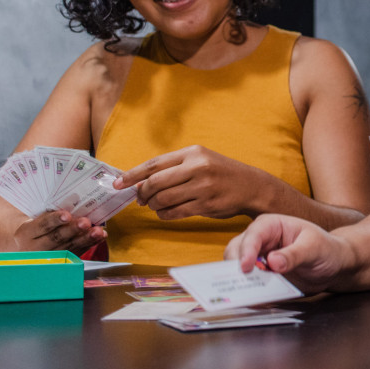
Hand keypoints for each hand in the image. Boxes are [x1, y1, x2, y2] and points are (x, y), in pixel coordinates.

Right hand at [13, 209, 105, 253]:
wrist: (26, 250)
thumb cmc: (34, 230)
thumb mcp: (33, 221)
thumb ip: (49, 215)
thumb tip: (73, 204)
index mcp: (26, 233)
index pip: (42, 225)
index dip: (55, 220)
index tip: (67, 215)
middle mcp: (35, 248)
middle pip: (56, 238)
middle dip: (72, 230)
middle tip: (85, 222)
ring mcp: (48, 258)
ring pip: (69, 248)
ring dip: (85, 239)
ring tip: (98, 231)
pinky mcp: (61, 263)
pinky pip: (77, 253)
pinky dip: (90, 244)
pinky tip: (100, 237)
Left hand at [114, 145, 272, 220]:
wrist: (252, 186)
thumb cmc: (222, 174)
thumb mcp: (201, 161)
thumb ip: (174, 169)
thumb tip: (140, 182)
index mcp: (193, 152)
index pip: (154, 164)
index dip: (132, 175)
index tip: (117, 183)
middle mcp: (197, 167)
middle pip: (155, 182)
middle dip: (142, 193)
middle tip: (139, 199)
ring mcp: (203, 186)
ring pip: (163, 199)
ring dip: (153, 205)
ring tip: (155, 206)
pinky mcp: (206, 204)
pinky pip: (175, 212)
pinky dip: (165, 215)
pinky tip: (166, 213)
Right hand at [224, 214, 355, 293]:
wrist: (333, 265)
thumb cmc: (326, 249)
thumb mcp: (314, 249)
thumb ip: (295, 255)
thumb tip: (272, 262)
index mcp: (272, 225)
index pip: (253, 235)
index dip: (246, 250)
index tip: (245, 268)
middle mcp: (260, 240)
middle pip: (236, 250)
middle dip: (235, 267)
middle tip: (242, 284)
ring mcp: (258, 259)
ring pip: (236, 268)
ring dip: (239, 281)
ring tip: (246, 295)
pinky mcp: (261, 276)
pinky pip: (248, 284)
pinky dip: (248, 292)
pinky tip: (254, 302)